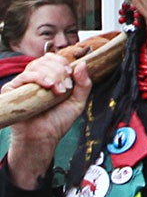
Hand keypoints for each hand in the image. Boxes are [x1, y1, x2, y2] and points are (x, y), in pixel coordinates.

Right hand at [3, 53, 91, 189]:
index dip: (63, 63)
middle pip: (46, 60)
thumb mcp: (77, 102)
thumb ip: (84, 84)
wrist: (44, 137)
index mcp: (49, 78)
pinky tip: (48, 85)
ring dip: (52, 75)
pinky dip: (38, 77)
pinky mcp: (12, 91)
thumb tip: (83, 64)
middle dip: (60, 71)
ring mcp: (23, 84)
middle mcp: (35, 79)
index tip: (71, 74)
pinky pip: (24, 76)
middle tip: (65, 87)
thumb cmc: (58, 121)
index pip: (54, 59)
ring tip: (59, 90)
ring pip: (36, 66)